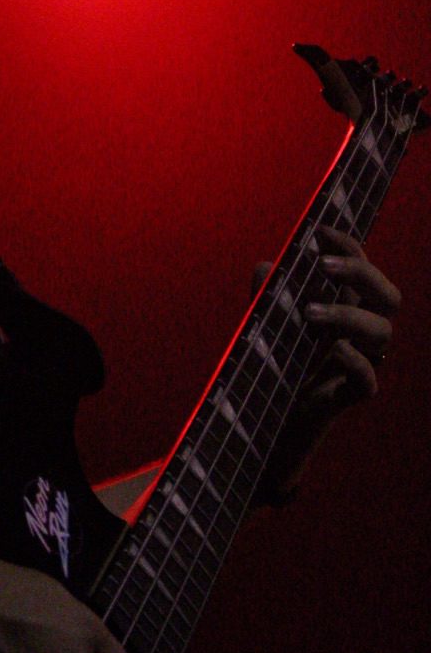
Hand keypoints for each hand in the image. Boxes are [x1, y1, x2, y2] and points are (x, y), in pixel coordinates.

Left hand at [254, 225, 401, 500]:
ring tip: (308, 312)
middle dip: (362, 273)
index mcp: (348, 309)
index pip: (364, 270)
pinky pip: (367, 378)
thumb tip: (263, 265)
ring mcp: (361, 363)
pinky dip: (352, 360)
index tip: (320, 232)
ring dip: (348, 314)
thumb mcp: (264, 323)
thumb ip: (266, 297)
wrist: (265, 420)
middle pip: (389, 296)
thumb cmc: (272, 364)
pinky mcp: (350, 396)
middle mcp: (362, 334)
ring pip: (382, 332)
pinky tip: (331, 350)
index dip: (349, 248)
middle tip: (323, 266)